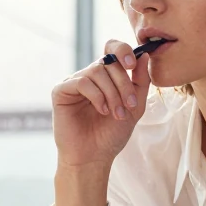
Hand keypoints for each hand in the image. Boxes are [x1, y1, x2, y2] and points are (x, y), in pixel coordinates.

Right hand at [52, 39, 151, 167]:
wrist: (94, 157)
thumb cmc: (111, 134)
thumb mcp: (135, 106)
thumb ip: (141, 81)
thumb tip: (144, 54)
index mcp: (106, 76)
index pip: (112, 48)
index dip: (123, 50)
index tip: (132, 65)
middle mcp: (89, 76)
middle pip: (108, 61)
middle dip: (123, 83)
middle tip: (129, 104)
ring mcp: (74, 82)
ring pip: (97, 71)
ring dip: (112, 92)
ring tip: (116, 113)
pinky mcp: (61, 91)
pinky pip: (82, 81)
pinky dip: (96, 95)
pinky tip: (102, 110)